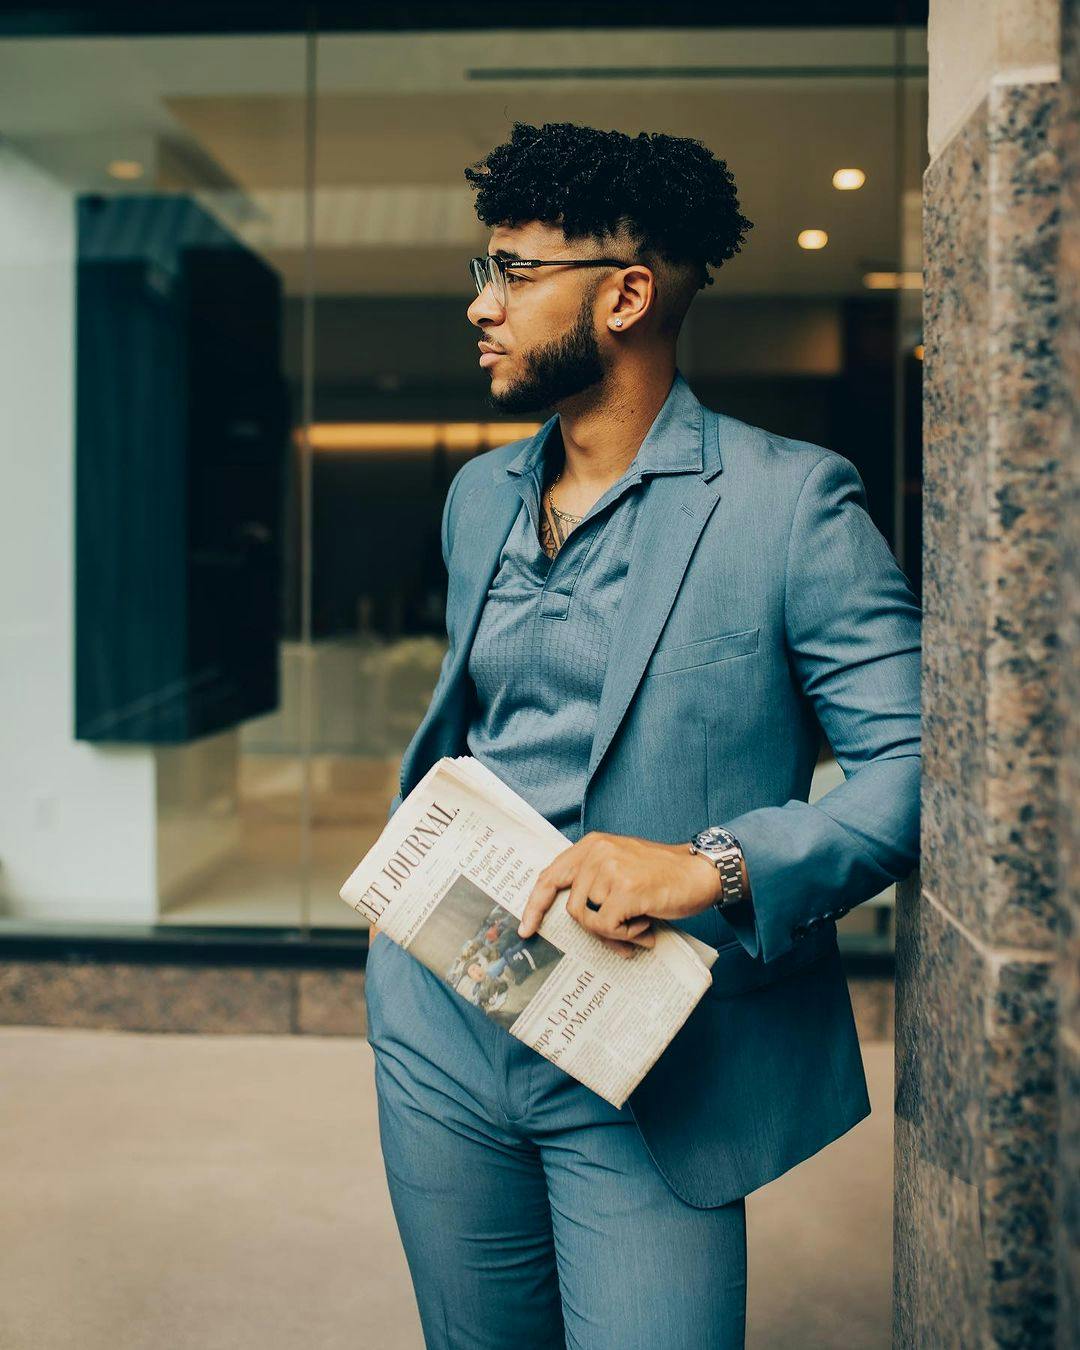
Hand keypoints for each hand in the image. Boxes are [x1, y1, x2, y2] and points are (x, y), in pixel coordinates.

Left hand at [517, 831, 725, 957]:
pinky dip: (627, 935)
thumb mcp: (621, 866)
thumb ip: (594, 883)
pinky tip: (646, 925)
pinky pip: (608, 927)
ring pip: (589, 920)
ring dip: (615, 932)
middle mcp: (597, 853)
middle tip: (619, 939)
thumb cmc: (662, 875)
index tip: (526, 927)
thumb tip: (570, 918)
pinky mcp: (625, 889)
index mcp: (591, 845)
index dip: (534, 904)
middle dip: (593, 930)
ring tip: (640, 926)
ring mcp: (610, 869)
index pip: (550, 876)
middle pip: (571, 908)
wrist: (700, 872)